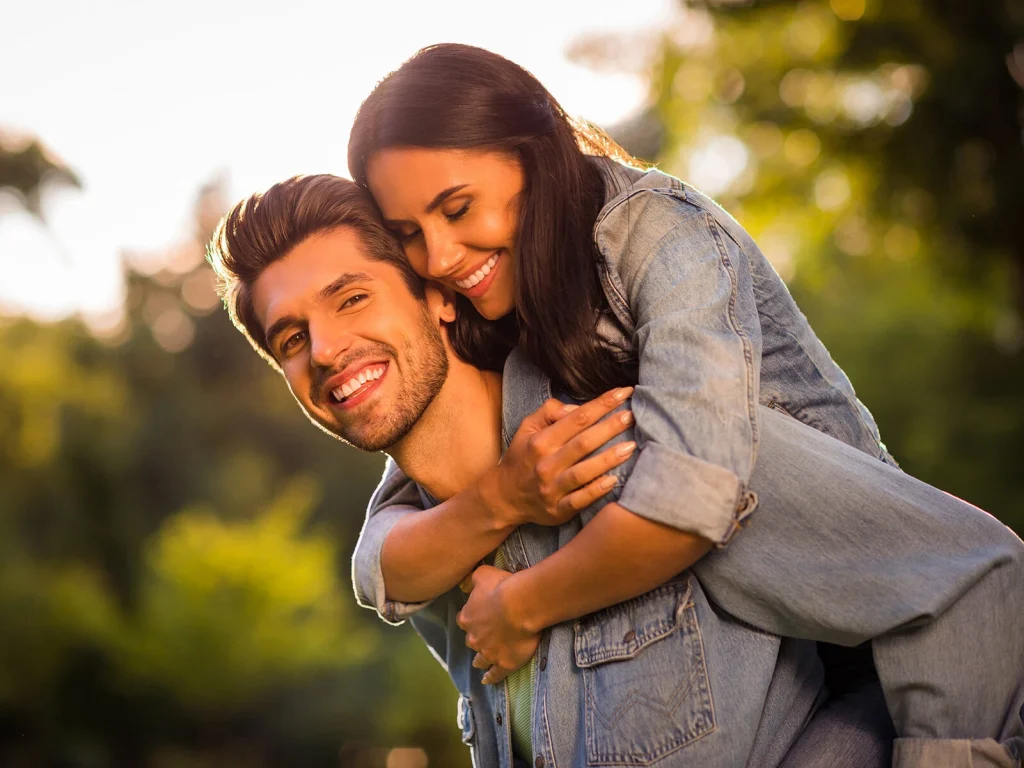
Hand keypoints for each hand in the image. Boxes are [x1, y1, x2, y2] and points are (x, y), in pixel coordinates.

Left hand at [457, 565, 540, 684]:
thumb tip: (463, 585)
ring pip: (480, 660)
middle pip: (472, 641)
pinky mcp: (504, 663)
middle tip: (484, 637)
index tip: (476, 618)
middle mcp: (475, 638)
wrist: (520, 606)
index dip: (471, 619)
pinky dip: (490, 678)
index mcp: (468, 617)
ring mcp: (489, 652)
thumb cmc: (501, 587)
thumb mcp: (482, 574)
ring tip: (479, 663)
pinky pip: (495, 674)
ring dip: (479, 660)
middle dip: (476, 639)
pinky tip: (487, 680)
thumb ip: (471, 580)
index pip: (464, 620)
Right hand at [479, 387, 636, 527]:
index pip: (576, 418)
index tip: (623, 392)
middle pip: (583, 443)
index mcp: (541, 441)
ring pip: (584, 472)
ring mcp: (552, 488)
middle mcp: (546, 464)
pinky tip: (614, 481)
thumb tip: (575, 408)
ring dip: (609, 459)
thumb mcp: (527, 428)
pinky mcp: (558, 510)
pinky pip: (579, 500)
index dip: (602, 404)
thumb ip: (548, 412)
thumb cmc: (522, 458)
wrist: (504, 497)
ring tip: (631, 447)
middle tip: (633, 416)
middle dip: (610, 428)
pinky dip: (596, 490)